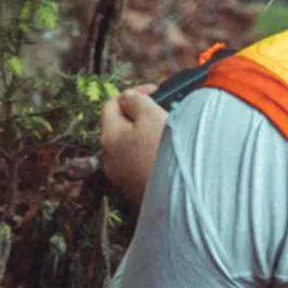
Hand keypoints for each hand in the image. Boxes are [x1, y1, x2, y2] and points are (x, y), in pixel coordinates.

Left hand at [97, 86, 168, 212]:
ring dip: (149, 137)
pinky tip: (170, 155)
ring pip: (133, 147)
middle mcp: (110, 159)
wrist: (179, 196)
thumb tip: (128, 98)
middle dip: (141, 116)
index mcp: (109, 137)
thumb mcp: (151, 115)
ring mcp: (123, 177)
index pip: (111, 105)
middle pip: (121, 128)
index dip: (132, 93)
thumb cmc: (163, 151)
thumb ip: (136, 101)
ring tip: (171, 133)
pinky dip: (154, 155)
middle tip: (164, 111)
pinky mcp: (138, 191)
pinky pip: (143, 165)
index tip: (155, 91)